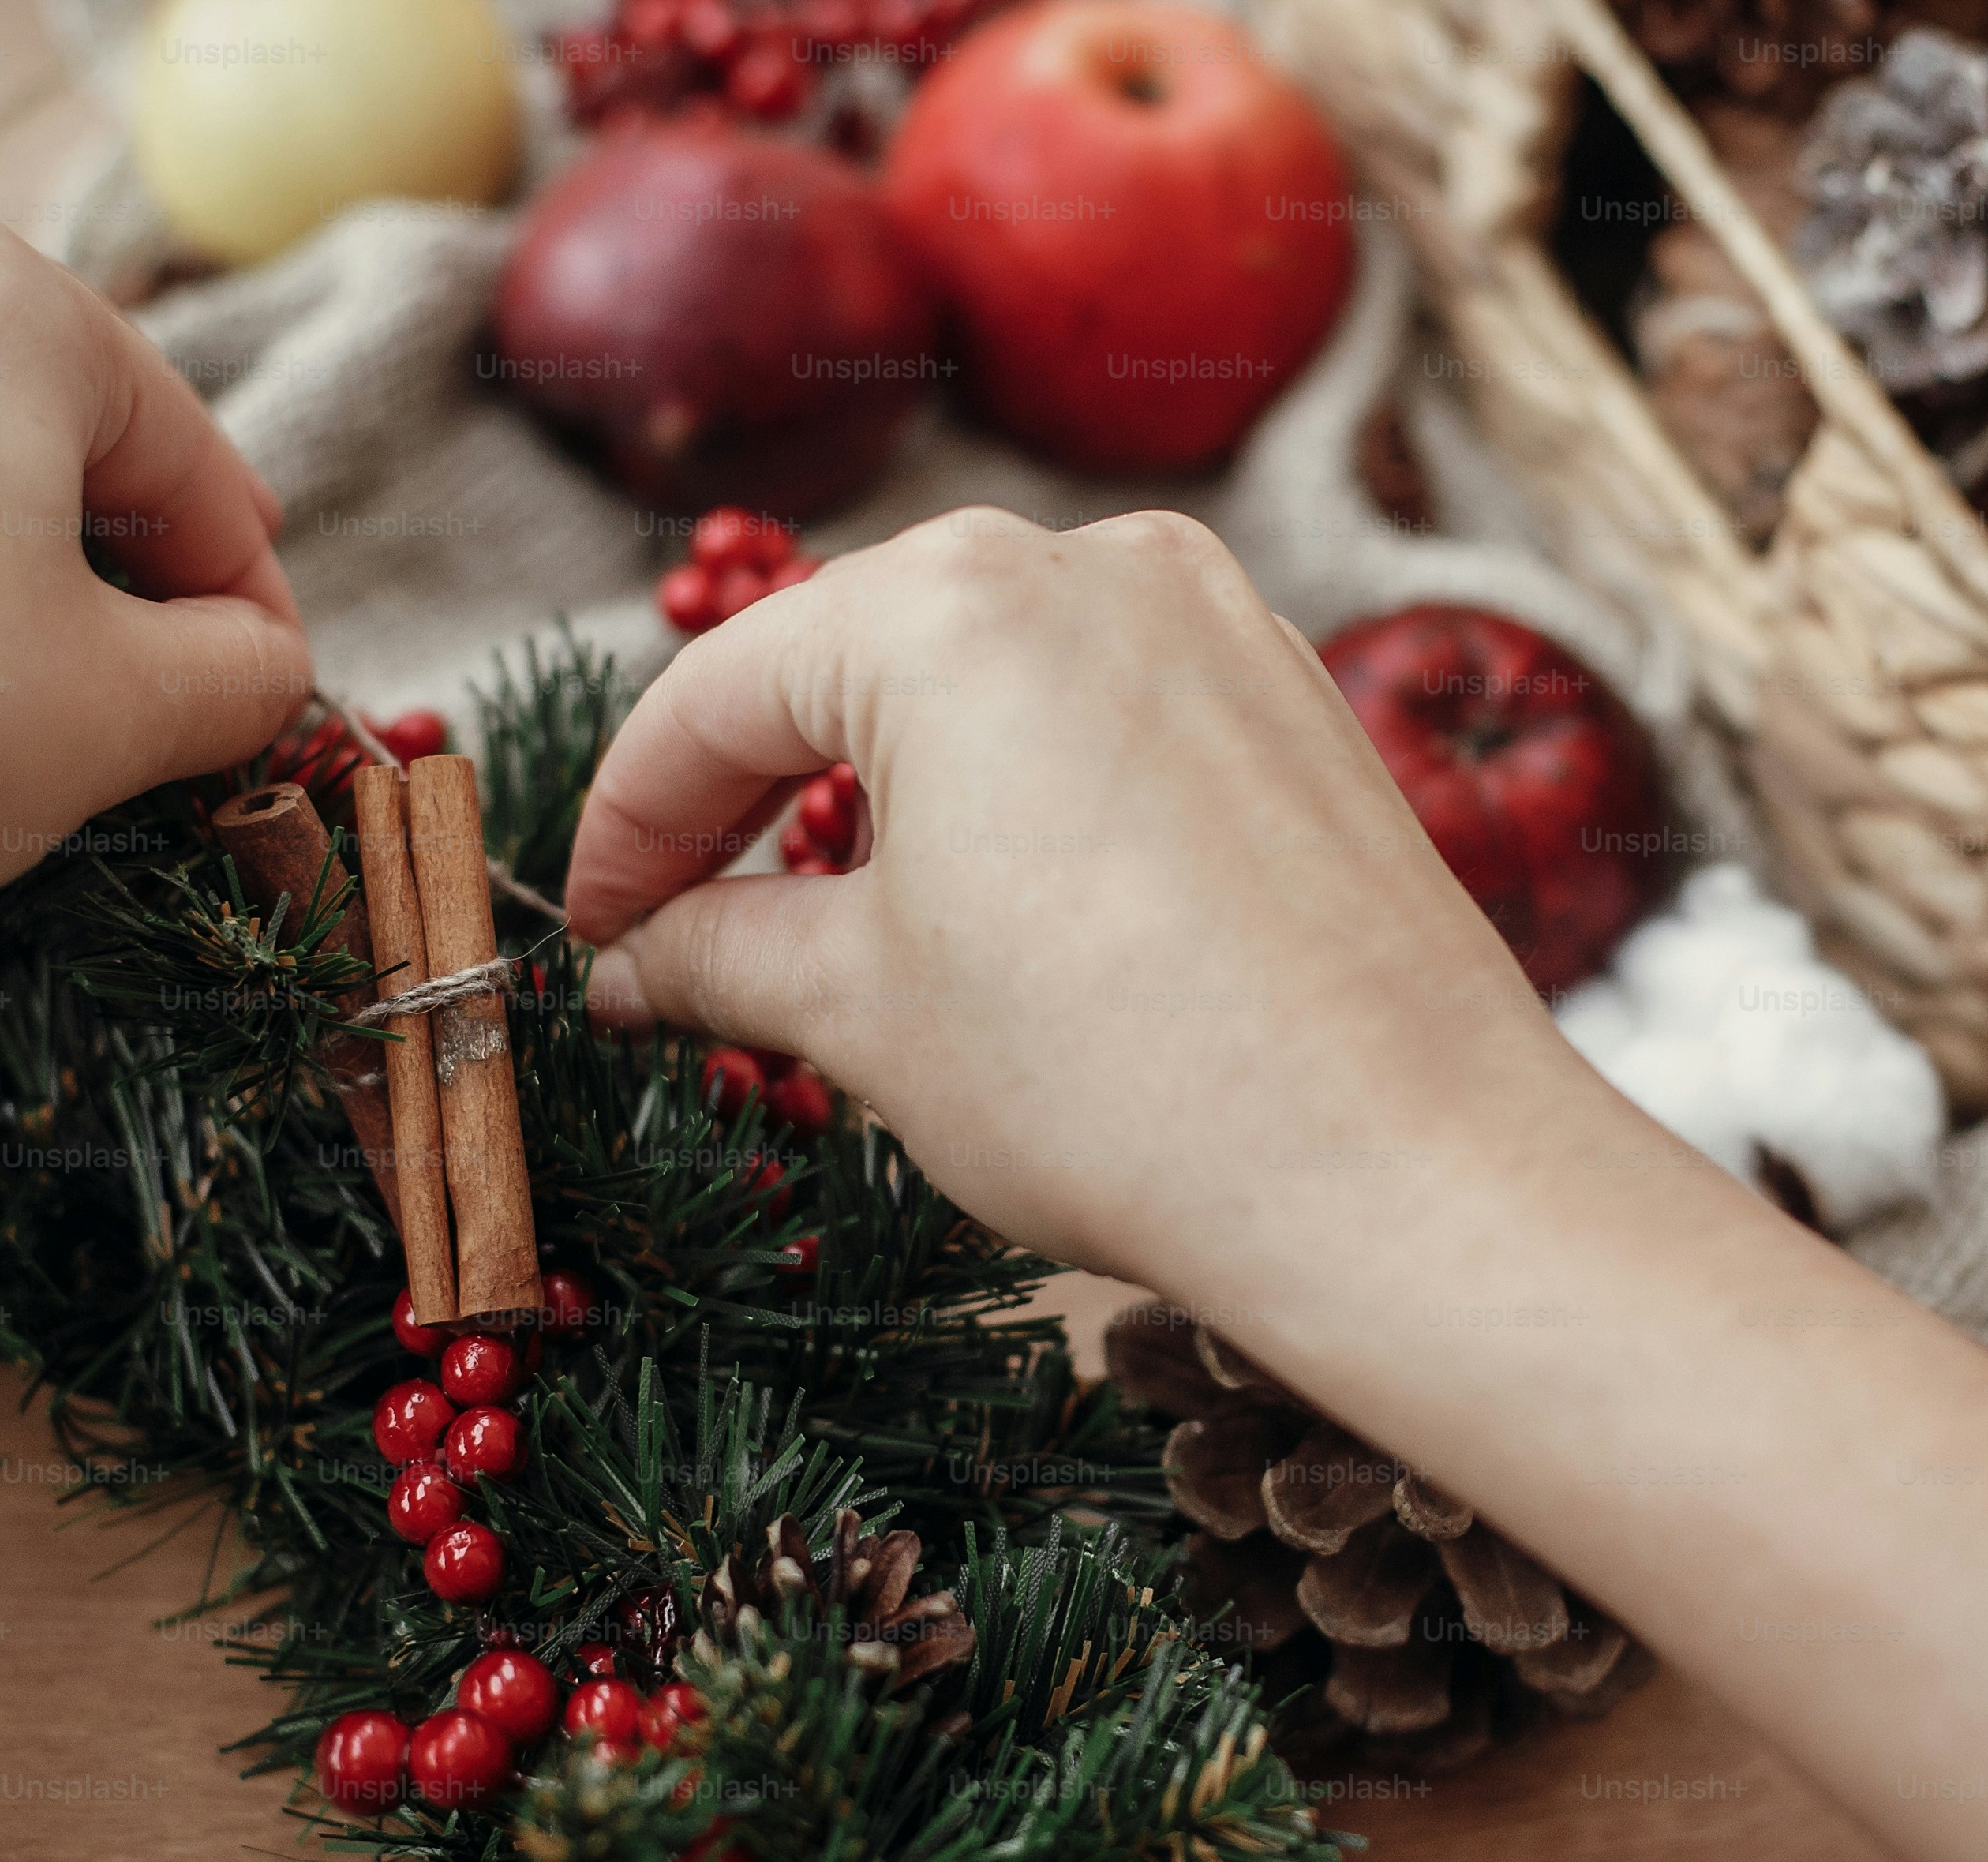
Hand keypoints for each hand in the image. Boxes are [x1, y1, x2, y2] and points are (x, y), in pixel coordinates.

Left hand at [0, 217, 307, 954]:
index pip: (185, 456)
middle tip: (167, 690)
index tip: (272, 683)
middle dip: (124, 572)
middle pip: (51, 440)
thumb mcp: (122, 713)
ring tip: (26, 711)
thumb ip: (238, 676)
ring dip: (1, 585)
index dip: (254, 588)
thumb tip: (262, 669)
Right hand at [564, 507, 1590, 1296]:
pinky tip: (999, 907)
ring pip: (991, 682)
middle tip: (680, 926)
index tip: (585, 927)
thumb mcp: (868, 1016)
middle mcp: (1096, 564)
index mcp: (955, 601)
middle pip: (856, 661)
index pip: (724, 694)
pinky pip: (1110, 714)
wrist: (1402, 1170)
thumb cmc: (1120, 1084)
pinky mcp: (1299, 697)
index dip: (627, 822)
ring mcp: (1219, 619)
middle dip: (753, 796)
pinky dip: (1023, 793)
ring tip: (834, 931)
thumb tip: (634, 959)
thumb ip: (719, 953)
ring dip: (890, 793)